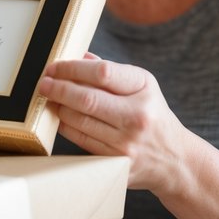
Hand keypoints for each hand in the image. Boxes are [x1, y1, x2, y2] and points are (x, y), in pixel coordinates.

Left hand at [37, 55, 193, 193]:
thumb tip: (78, 56)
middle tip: (43, 83)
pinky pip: (81, 140)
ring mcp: (127, 141)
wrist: (175, 159)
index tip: (55, 67)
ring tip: (49, 99)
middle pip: (87, 99)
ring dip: (58, 108)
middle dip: (58, 89)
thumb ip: (111, 71)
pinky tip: (60, 117)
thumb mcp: (142, 86)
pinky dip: (66, 126)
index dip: (72, 68)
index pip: (102, 72)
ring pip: (80, 121)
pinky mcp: (116, 162)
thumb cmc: (152, 115)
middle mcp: (137, 115)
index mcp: (144, 88)